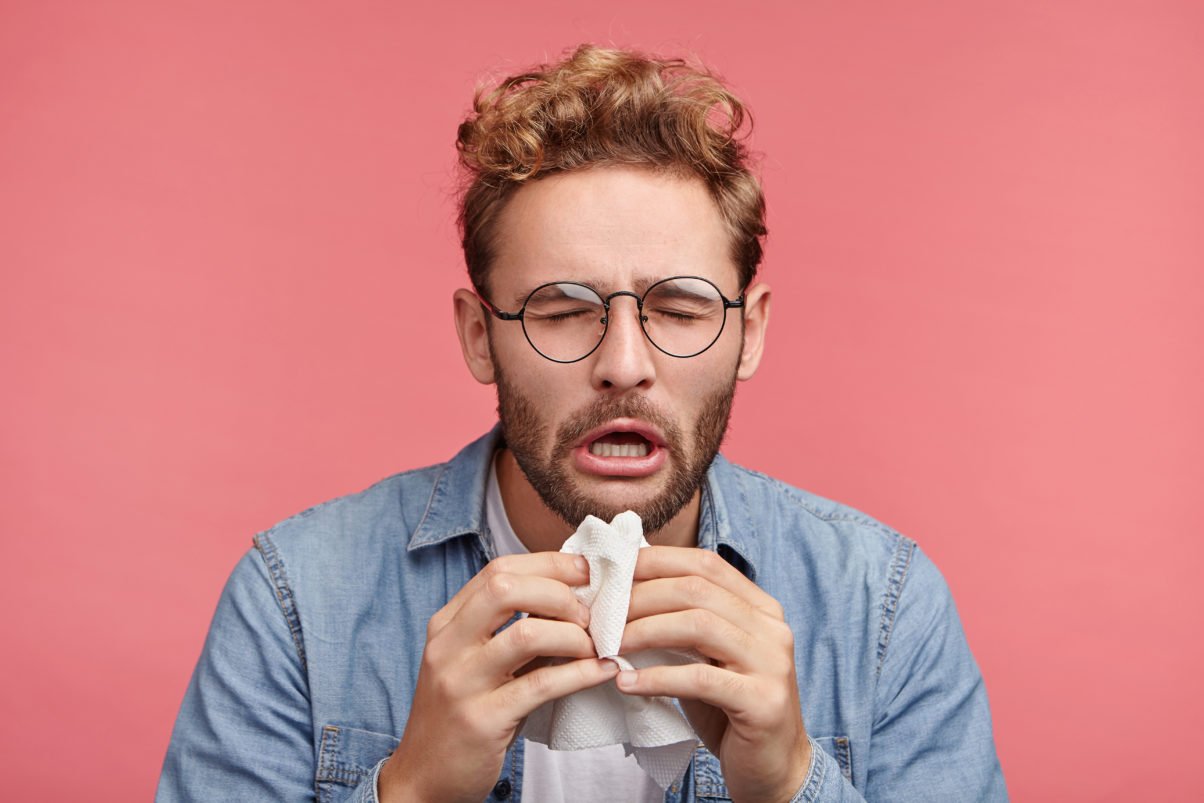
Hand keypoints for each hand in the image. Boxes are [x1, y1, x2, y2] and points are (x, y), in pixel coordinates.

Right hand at [379, 552, 618, 802]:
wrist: (424, 778)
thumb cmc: (462, 714)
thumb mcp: (474, 662)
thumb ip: (508, 629)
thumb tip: (572, 598)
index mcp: (446, 624)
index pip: (498, 570)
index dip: (548, 565)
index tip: (584, 572)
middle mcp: (448, 646)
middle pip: (507, 588)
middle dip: (559, 593)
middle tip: (589, 615)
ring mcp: (462, 682)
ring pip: (526, 633)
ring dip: (573, 635)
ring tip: (594, 646)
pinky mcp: (482, 719)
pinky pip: (541, 685)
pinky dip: (580, 673)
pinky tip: (602, 671)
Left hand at [617, 547, 810, 802]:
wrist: (773, 766)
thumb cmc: (729, 708)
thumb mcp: (707, 656)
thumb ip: (681, 623)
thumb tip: (622, 593)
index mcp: (761, 608)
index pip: (705, 564)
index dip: (656, 562)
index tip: (612, 573)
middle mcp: (772, 627)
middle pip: (696, 590)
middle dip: (640, 597)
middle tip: (600, 614)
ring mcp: (772, 662)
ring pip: (698, 626)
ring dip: (643, 631)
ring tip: (608, 645)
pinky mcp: (763, 701)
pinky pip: (699, 679)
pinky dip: (656, 677)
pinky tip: (626, 682)